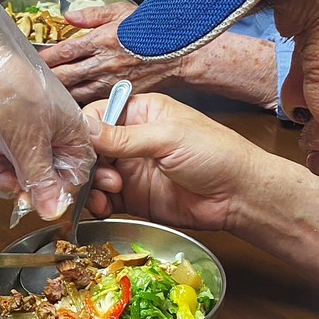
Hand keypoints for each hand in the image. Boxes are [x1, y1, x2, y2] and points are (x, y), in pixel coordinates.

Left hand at [0, 0, 93, 221]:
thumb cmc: (9, 90)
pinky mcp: (8, 129)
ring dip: (4, 173)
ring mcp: (31, 129)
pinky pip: (7, 157)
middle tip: (6, 183)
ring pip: (24, 168)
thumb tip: (54, 212)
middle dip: (23, 182)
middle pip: (48, 174)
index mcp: (73, 129)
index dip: (57, 191)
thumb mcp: (28, 143)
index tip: (36, 201)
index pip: (76, 174)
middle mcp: (56, 130)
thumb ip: (40, 180)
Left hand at [38, 1, 168, 103]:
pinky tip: (68, 105)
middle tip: (31, 81)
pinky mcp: (119, 94)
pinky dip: (79, 103)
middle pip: (66, 75)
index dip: (47, 57)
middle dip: (48, 78)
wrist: (177, 54)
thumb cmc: (149, 30)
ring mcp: (111, 82)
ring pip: (77, 91)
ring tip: (45, 95)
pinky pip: (93, 100)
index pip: (65, 51)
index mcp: (101, 41)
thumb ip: (92, 14)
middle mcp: (104, 64)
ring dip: (60, 94)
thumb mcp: (121, 12)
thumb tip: (67, 17)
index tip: (34, 60)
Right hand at [82, 93, 266, 231]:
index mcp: (141, 112)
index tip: (80, 146)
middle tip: (99, 173)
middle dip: (87, 162)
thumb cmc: (215, 154)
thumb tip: (85, 129)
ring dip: (93, 184)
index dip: (84, 131)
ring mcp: (131, 170)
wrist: (238, 196)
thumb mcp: (168, 137)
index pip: (97, 114)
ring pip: (94, 176)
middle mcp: (131, 140)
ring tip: (112, 189)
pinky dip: (99, 204)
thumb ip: (124, 137)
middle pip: (90, 148)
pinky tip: (105, 206)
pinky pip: (105, 200)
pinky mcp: (134, 198)